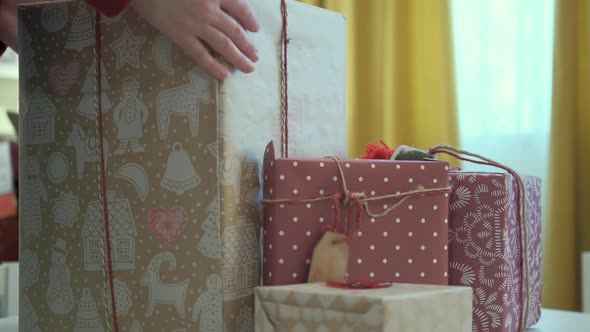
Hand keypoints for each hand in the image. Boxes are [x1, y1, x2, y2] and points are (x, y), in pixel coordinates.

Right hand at [132, 0, 259, 79]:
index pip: (240, 7)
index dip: (250, 19)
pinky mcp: (180, 35)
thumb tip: (229, 5)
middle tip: (256, 56)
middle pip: (234, 30)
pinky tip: (224, 75)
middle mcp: (208, 9)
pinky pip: (201, 55)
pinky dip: (213, 66)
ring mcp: (195, 24)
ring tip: (249, 67)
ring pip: (223, 45)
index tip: (255, 28)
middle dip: (247, 45)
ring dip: (238, 58)